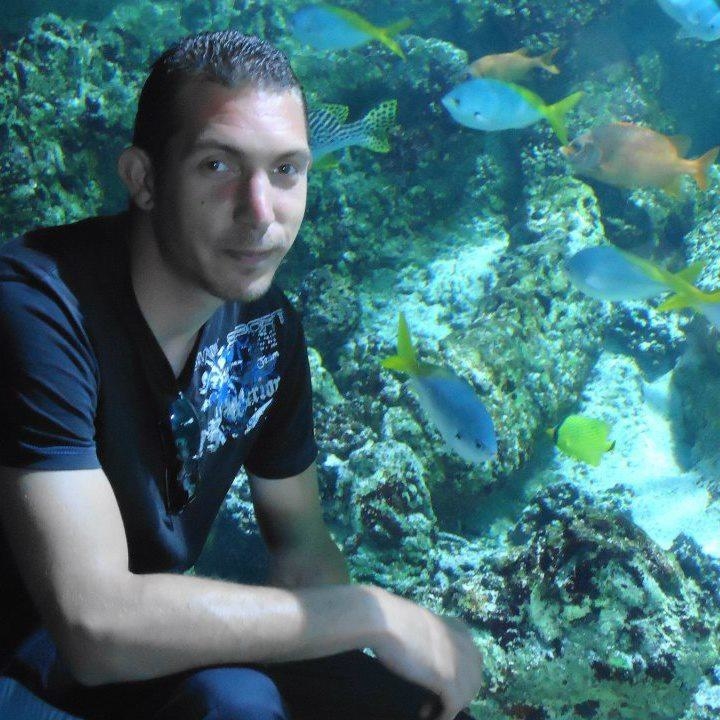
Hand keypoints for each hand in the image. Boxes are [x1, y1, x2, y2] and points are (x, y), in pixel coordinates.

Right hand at [369, 588, 482, 719]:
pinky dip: (443, 715)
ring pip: (466, 694)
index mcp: (457, 627)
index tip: (445, 684)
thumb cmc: (393, 619)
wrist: (383, 619)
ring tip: (432, 711)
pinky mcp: (447, 677)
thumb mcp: (422, 623)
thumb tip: (430, 656)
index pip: (474, 658)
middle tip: (440, 700)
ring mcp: (457, 660)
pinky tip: (430, 717)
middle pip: (474, 678)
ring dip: (451, 705)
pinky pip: (453, 705)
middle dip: (460, 692)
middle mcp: (463, 643)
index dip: (462, 675)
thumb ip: (434, 636)